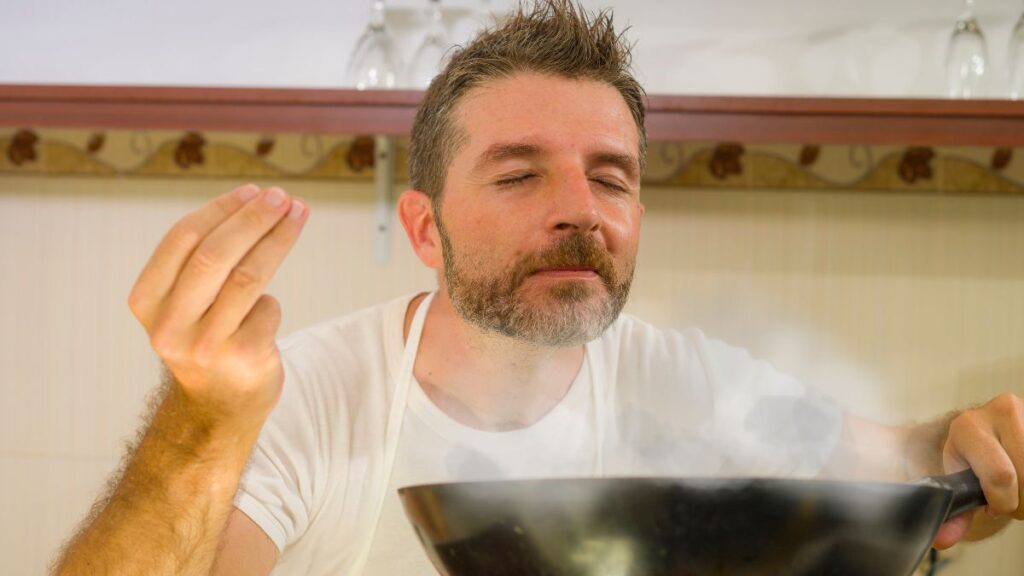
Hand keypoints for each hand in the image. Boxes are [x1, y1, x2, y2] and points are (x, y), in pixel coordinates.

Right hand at [128, 184, 307, 429]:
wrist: (218, 409)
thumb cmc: (206, 338)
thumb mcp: (184, 304)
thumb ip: (201, 261)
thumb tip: (256, 200)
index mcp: (146, 302)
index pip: (183, 239)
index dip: (222, 209)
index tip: (254, 191)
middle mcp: (170, 325)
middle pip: (216, 255)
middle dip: (254, 219)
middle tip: (284, 198)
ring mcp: (206, 345)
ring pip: (248, 277)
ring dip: (279, 239)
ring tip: (299, 214)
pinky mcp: (243, 358)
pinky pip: (269, 309)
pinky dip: (271, 305)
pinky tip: (265, 314)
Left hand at [933, 393, 1023, 548]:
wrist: (986, 432)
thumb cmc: (972, 459)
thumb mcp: (959, 481)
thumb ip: (954, 514)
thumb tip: (943, 540)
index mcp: (967, 426)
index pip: (1000, 475)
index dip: (1003, 501)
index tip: (997, 506)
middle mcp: (999, 410)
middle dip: (1022, 499)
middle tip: (1012, 499)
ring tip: (1020, 488)